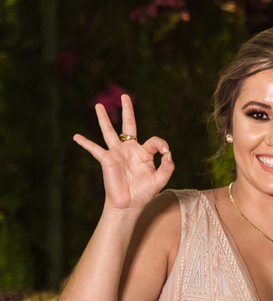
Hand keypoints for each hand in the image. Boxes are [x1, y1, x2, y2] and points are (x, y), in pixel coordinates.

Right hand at [73, 96, 172, 210]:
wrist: (130, 204)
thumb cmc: (145, 192)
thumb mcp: (161, 179)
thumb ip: (168, 166)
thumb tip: (169, 152)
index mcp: (145, 153)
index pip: (154, 140)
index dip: (162, 144)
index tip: (166, 151)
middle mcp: (130, 150)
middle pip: (128, 125)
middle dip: (127, 110)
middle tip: (125, 96)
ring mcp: (117, 153)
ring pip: (110, 132)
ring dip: (104, 119)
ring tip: (98, 106)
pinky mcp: (107, 160)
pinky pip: (94, 149)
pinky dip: (85, 143)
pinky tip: (76, 136)